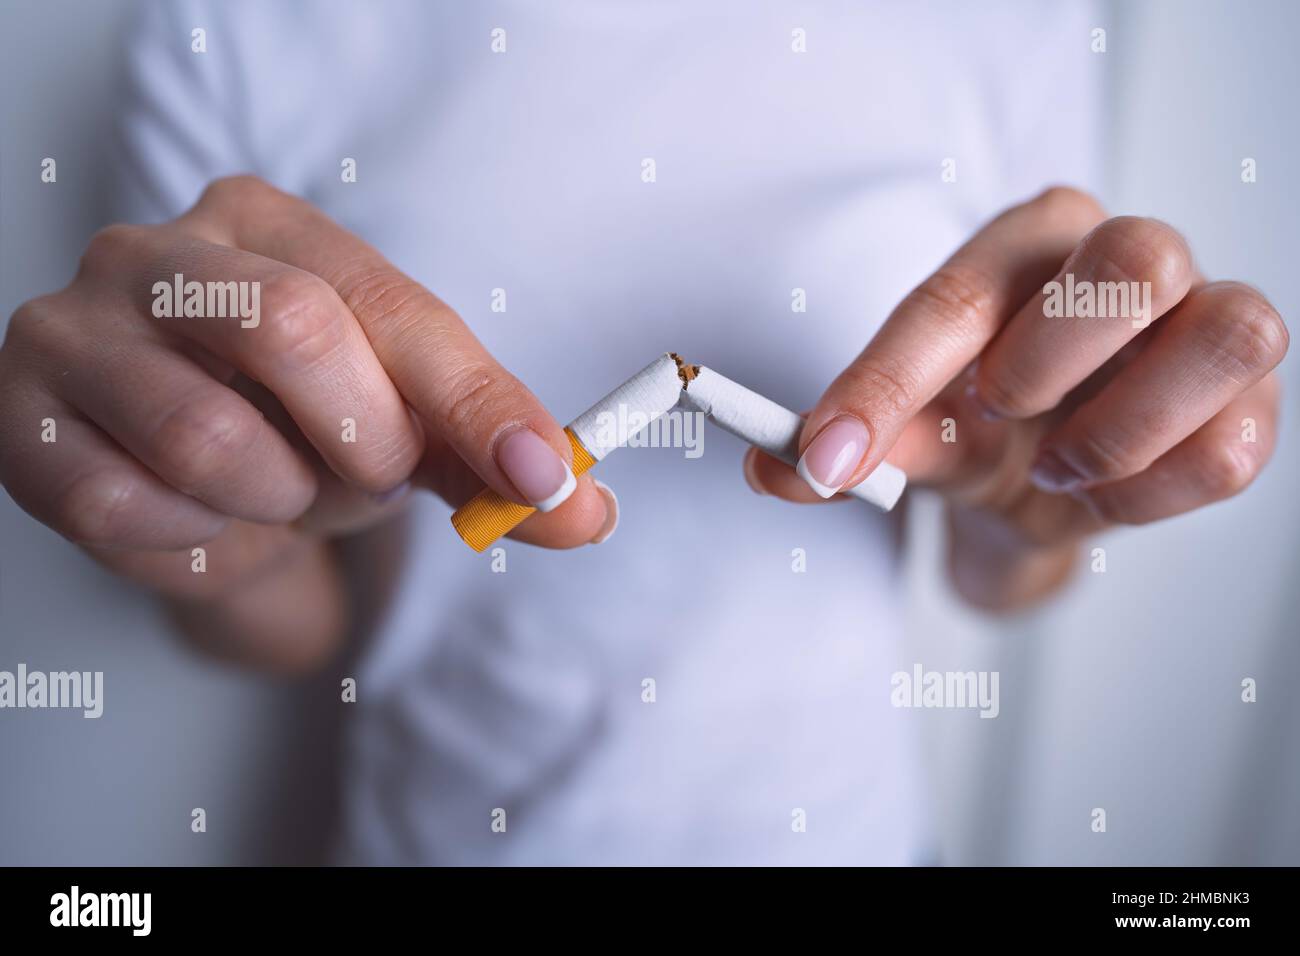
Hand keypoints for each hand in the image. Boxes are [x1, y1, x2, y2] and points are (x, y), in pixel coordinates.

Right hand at [0, 176, 612, 666]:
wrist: (191, 481)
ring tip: (278, 492)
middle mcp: (158, 252)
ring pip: (207, 438)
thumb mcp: (408, 426)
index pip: (391, 305)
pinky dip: (199, 542)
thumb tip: (586, 508)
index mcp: (268, 222)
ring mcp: (73, 330)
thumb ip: (491, 457)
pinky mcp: (20, 423)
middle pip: (292, 331)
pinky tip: (205, 520)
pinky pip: (129, 510)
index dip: (476, 401)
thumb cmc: (302, 428)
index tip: (542, 479)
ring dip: (279, 501)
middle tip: (368, 477)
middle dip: (361, 443)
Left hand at [746, 187, 1286, 606]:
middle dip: (1052, 359)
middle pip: (1134, 258)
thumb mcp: (911, 428)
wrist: (1046, 479)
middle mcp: (1133, 257)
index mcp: (1028, 240)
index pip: (958, 296)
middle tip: (1000, 416)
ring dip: (1121, 432)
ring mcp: (1210, 320)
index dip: (885, 382)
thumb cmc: (980, 424)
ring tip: (1058, 465)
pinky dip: (1154, 492)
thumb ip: (854, 440)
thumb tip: (778, 468)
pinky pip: (1234, 448)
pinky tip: (1107, 494)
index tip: (828, 457)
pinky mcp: (1252, 400)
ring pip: (1229, 333)